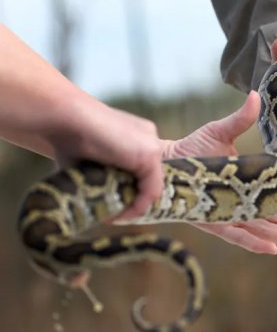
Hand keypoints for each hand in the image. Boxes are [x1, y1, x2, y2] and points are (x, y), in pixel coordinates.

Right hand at [54, 101, 164, 222]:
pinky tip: (118, 216)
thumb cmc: (67, 139)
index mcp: (138, 136)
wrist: (64, 118)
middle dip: (137, 200)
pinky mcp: (150, 154)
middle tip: (119, 217)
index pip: (149, 169)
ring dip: (136, 206)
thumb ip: (104, 175)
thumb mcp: (91, 160)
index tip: (121, 208)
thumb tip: (102, 203)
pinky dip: (137, 206)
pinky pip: (152, 189)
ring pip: (153, 185)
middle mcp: (150, 138)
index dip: (138, 191)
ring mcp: (152, 145)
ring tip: (116, 219)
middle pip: (153, 178)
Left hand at [163, 91, 276, 253]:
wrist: (164, 162)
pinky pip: (235, 235)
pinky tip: (273, 249)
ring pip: (263, 227)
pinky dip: (254, 242)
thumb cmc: (192, 148)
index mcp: (248, 185)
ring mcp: (228, 213)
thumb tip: (256, 95)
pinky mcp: (211, 220)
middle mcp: (241, 203)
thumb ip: (241, 118)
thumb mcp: (220, 132)